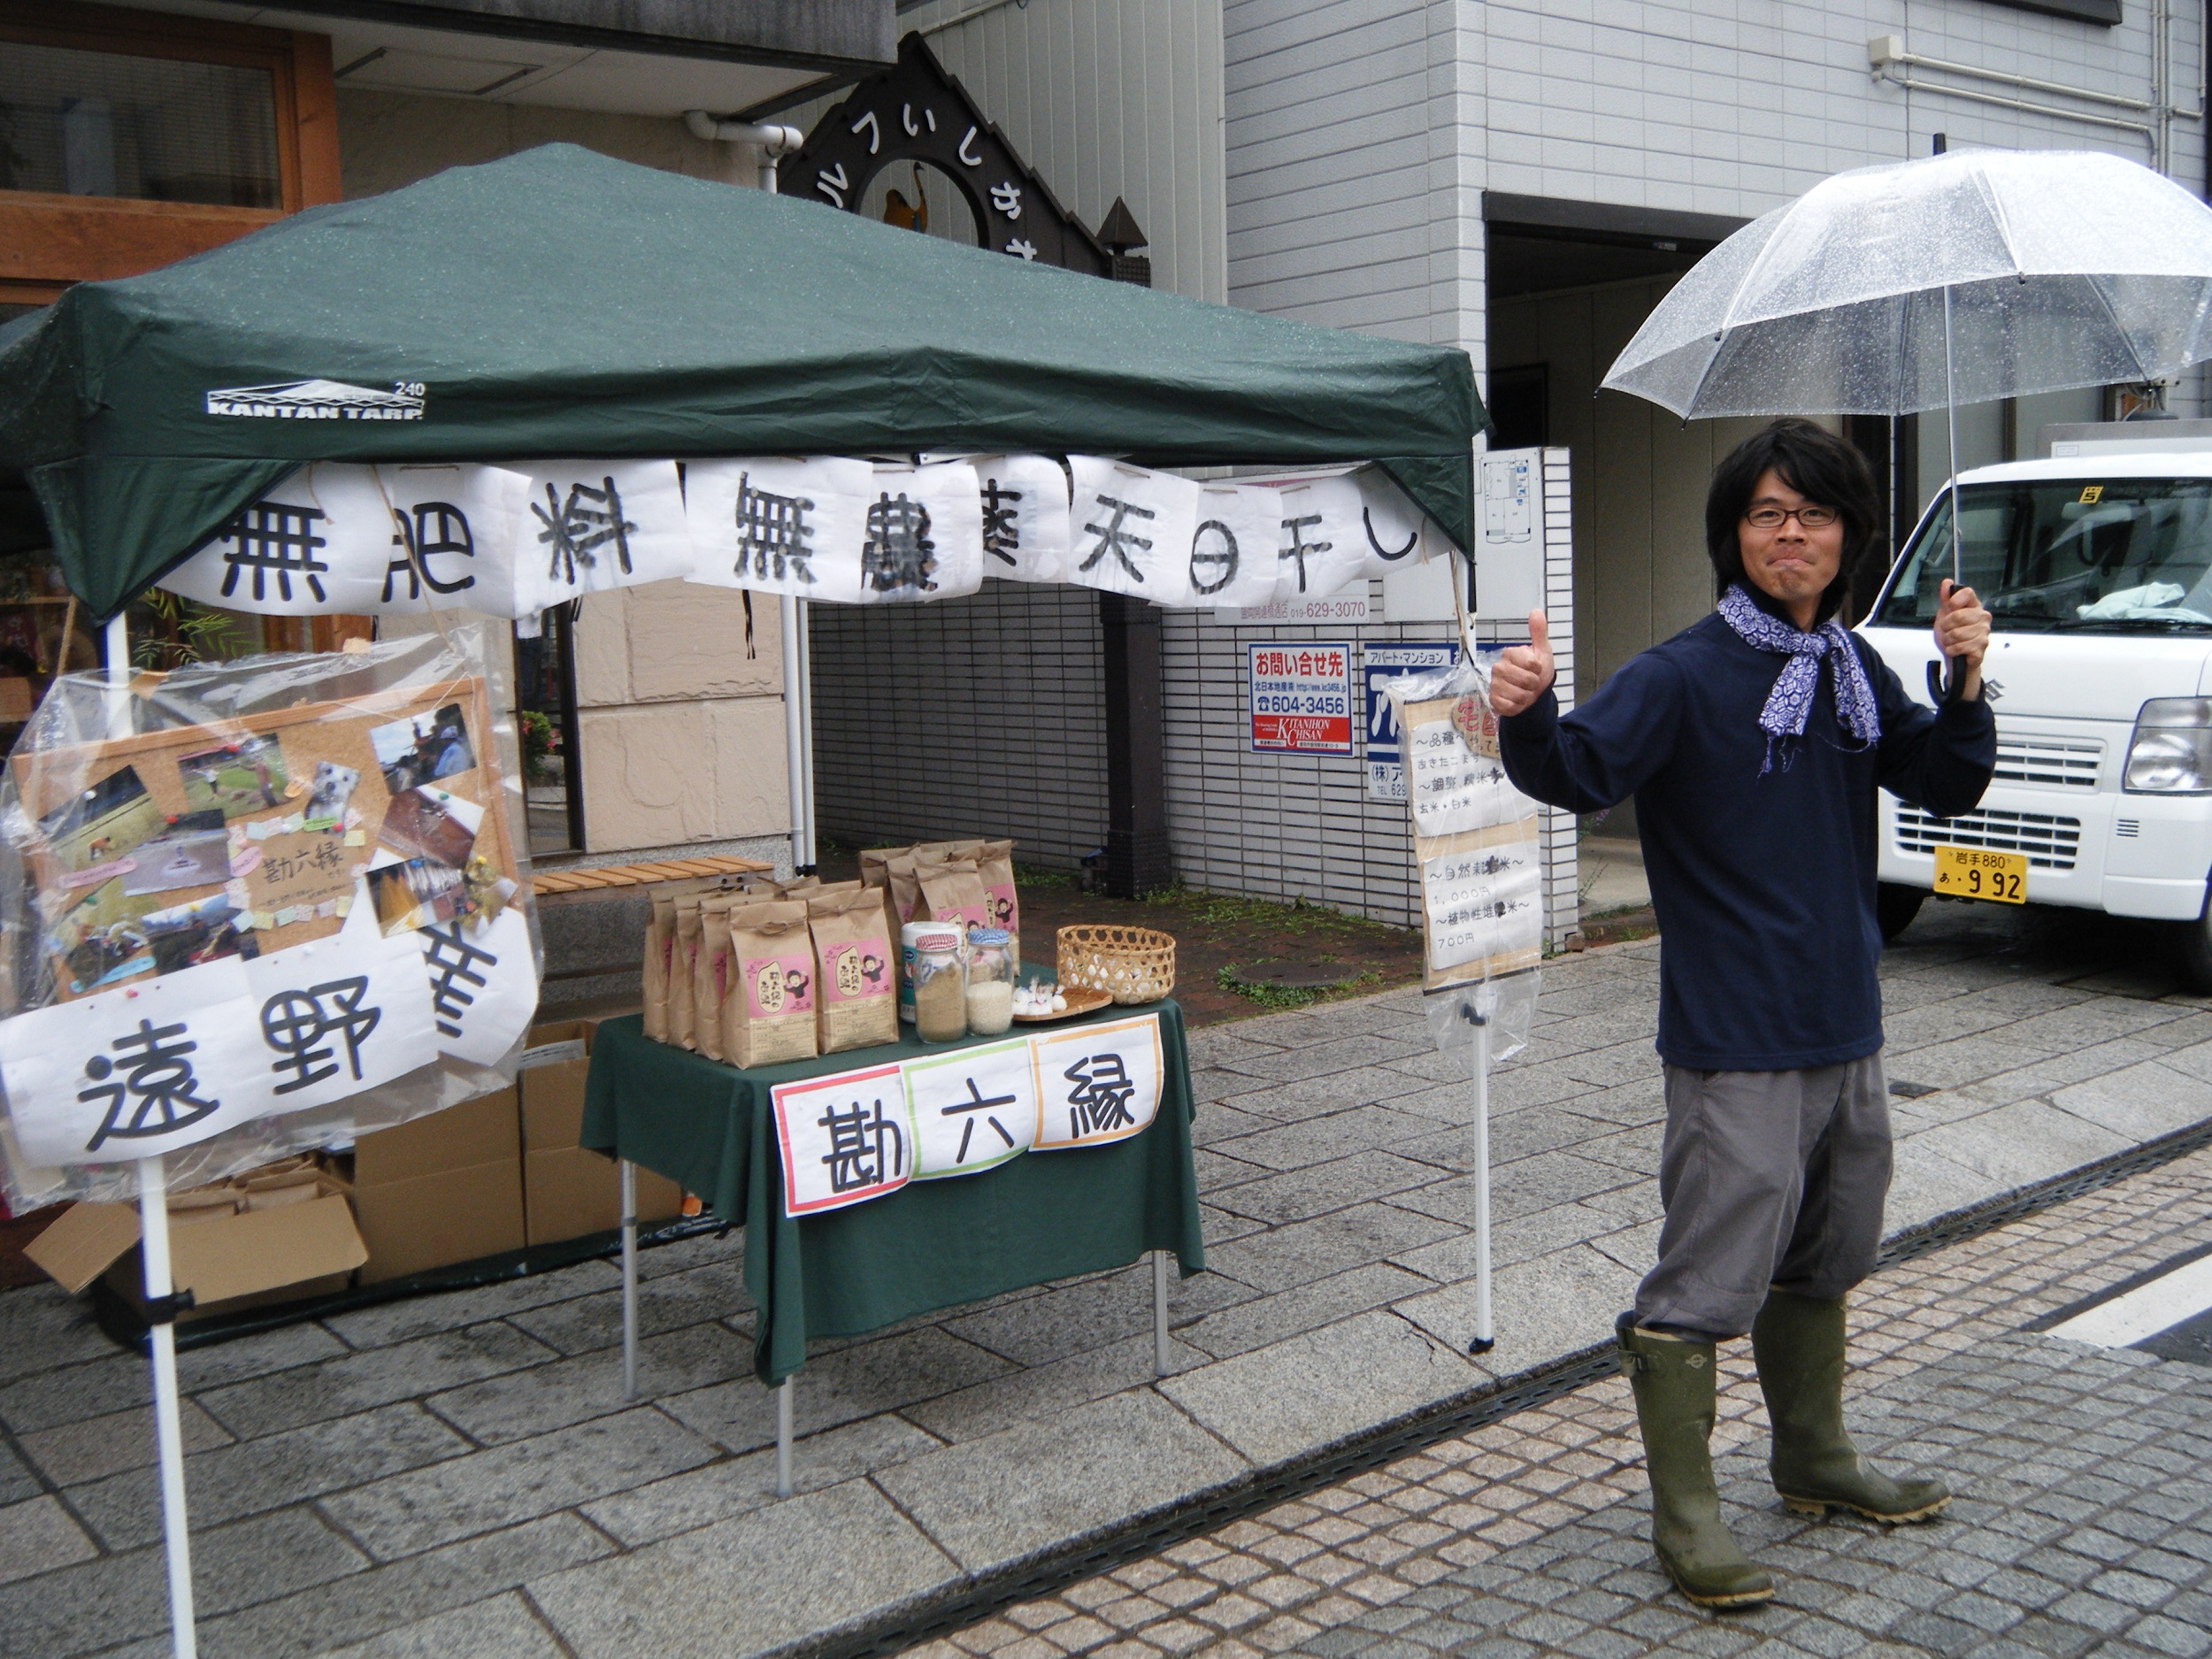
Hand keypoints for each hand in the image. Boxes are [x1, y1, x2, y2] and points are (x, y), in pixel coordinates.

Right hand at [1489, 610, 1554, 717]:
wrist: (1532, 694)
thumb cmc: (1537, 672)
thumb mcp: (1542, 651)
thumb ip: (1539, 632)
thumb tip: (1537, 611)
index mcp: (1510, 654)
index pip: (1531, 664)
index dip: (1538, 669)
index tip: (1536, 669)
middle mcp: (1498, 667)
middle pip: (1525, 680)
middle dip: (1534, 684)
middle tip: (1531, 682)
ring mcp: (1494, 684)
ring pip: (1518, 694)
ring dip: (1527, 696)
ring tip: (1525, 691)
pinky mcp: (1493, 700)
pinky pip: (1509, 706)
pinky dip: (1517, 706)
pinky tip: (1516, 701)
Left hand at [1934, 578, 1990, 699]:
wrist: (1954, 657)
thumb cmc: (1951, 635)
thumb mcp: (1944, 615)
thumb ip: (1945, 599)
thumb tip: (1947, 582)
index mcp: (1974, 606)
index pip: (1967, 593)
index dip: (1954, 602)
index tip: (1949, 609)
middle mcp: (1983, 617)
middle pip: (1958, 616)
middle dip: (1945, 627)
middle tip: (1947, 631)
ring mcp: (1984, 632)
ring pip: (1956, 634)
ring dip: (1947, 641)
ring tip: (1951, 642)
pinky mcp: (1982, 647)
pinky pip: (1960, 647)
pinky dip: (1952, 650)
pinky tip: (1955, 650)